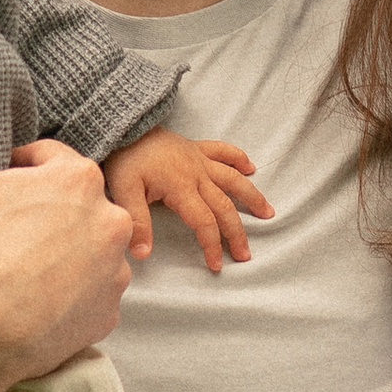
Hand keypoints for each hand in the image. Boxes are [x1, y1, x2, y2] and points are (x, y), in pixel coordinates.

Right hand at [0, 50, 141, 391]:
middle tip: (0, 234)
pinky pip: (92, 295)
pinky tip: (34, 300)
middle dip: (42, 213)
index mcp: (78, 178)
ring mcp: (114, 271)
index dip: (15, 175)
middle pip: (72, 205)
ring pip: (87, 248)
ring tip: (17, 268)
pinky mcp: (109, 314)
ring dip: (61, 252)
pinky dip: (70, 295)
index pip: (48, 161)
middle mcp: (111, 218)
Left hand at [101, 131, 273, 276]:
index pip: (204, 222)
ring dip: (251, 196)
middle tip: (245, 254)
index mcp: (181, 187)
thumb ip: (137, 222)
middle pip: (224, 206)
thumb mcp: (124, 192)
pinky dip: (238, 158)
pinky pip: (223, 150)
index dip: (212, 245)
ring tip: (268, 212)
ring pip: (233, 179)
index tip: (216, 265)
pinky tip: (250, 168)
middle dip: (237, 232)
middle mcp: (197, 173)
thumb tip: (143, 253)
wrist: (124, 126)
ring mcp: (199, 159)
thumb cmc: (124, 159)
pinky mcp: (196, 147)